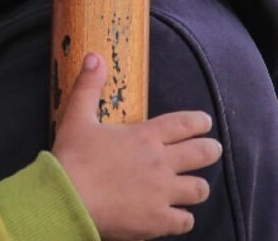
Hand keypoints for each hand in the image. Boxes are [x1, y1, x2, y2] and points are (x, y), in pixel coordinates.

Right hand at [52, 53, 222, 239]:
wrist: (66, 198)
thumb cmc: (71, 157)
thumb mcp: (76, 117)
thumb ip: (88, 86)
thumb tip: (95, 56)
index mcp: (144, 136)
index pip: (183, 124)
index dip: (199, 121)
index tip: (205, 122)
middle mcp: (160, 163)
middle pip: (202, 154)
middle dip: (211, 150)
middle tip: (212, 149)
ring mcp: (162, 193)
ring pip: (199, 189)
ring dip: (197, 186)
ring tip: (193, 186)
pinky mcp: (158, 220)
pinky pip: (185, 220)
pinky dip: (182, 218)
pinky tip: (175, 216)